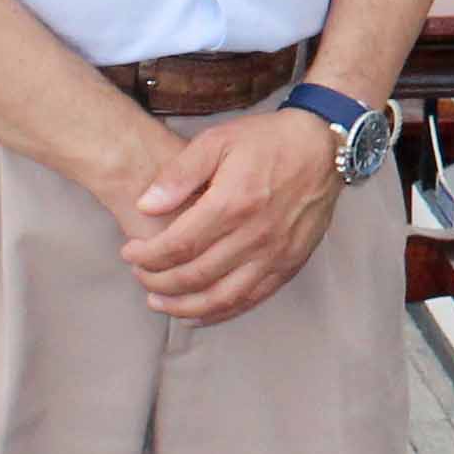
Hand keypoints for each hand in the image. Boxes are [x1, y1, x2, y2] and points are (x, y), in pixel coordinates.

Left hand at [115, 105, 343, 322]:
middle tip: (139, 274)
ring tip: (159, 301)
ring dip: (184, 306)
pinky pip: (250, 300)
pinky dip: (219, 312)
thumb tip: (145, 205)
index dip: (147, 255)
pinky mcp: (289, 265)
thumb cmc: (267, 141)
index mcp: (233, 203)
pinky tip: (197, 313)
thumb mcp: (218, 140)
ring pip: (221, 297)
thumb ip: (179, 173)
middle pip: (195, 275)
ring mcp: (275, 254)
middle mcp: (255, 235)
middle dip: (158, 281)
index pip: (179, 245)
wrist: (324, 148)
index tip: (129, 252)